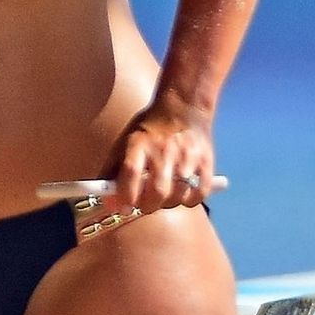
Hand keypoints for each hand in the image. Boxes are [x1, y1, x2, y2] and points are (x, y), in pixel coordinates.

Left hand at [107, 93, 216, 213]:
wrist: (185, 106)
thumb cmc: (150, 130)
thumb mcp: (125, 141)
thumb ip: (112, 171)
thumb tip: (108, 204)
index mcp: (140, 142)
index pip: (131, 172)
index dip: (126, 194)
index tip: (123, 208)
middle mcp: (164, 149)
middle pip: (158, 190)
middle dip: (148, 206)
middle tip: (145, 204)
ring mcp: (187, 156)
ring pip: (178, 196)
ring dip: (168, 203)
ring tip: (164, 195)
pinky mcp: (206, 162)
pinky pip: (199, 193)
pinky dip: (190, 200)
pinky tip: (183, 193)